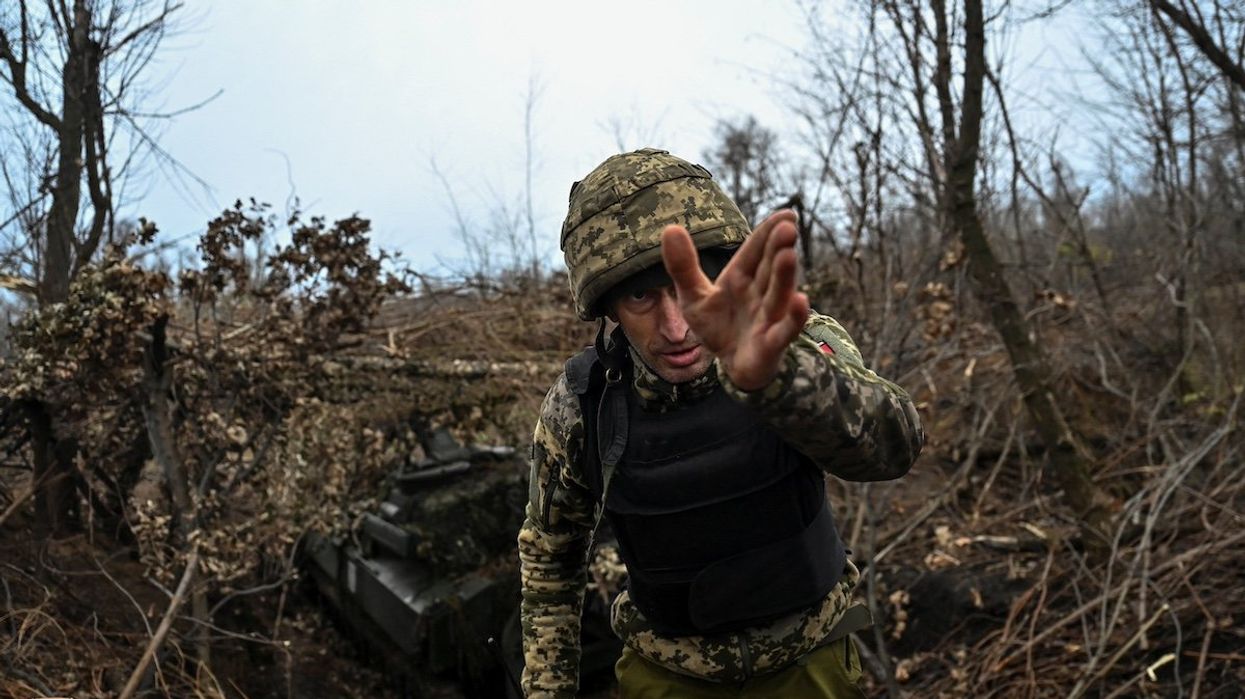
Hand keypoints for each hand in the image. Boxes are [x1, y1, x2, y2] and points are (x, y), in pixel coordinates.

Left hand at [660, 210, 809, 390]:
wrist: (732, 364)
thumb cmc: (719, 326)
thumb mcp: (694, 296)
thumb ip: (683, 266)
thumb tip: (670, 228)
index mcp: (741, 277)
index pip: (755, 251)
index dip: (768, 232)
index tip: (786, 214)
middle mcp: (759, 293)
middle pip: (769, 269)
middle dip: (777, 248)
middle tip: (788, 227)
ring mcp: (768, 317)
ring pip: (777, 295)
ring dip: (784, 277)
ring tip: (789, 256)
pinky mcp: (771, 343)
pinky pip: (784, 330)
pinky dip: (793, 318)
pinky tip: (801, 301)